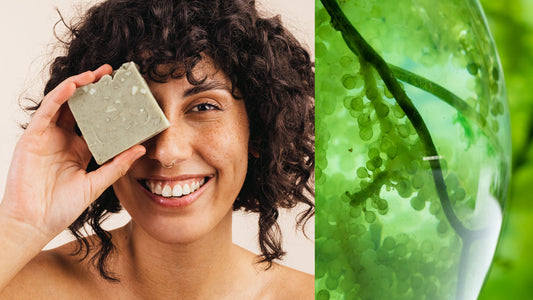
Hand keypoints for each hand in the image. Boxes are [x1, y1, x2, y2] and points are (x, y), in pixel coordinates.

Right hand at [0, 65, 144, 240]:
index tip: (125, 94)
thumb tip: (141, 149)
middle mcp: (63, 139)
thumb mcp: (97, 183)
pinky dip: (60, 96)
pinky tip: (74, 85)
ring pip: (63, 103)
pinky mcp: (33, 136)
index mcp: (79, 149)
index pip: (96, 121)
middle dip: (93, 88)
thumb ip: (117, 166)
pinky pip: (47, 111)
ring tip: (96, 74)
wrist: (34, 222)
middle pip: (79, 107)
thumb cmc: (62, 207)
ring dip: (78, 85)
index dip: (108, 107)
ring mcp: (47, 136)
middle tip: (111, 73)